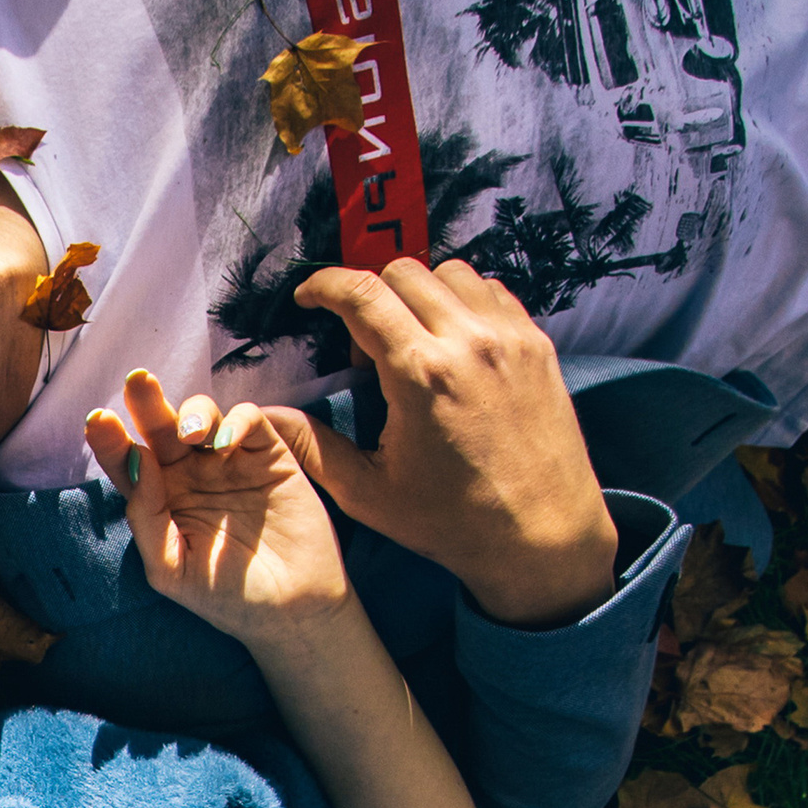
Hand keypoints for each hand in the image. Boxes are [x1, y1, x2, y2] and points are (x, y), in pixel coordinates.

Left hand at [89, 369, 352, 653]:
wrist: (290, 611)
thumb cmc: (225, 596)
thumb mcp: (171, 569)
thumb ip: (146, 519)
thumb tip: (138, 463)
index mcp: (160, 500)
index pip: (130, 463)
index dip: (112, 441)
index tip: (97, 421)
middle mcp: (191, 476)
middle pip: (161, 429)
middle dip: (147, 403)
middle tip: (137, 381)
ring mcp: (230, 463)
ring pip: (203, 416)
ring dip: (192, 413)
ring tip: (190, 433)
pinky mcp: (269, 456)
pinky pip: (249, 422)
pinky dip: (237, 421)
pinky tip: (227, 443)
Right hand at [264, 258, 617, 629]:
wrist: (541, 536)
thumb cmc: (451, 522)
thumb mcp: (367, 492)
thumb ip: (312, 446)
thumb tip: (266, 415)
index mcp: (420, 375)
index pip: (362, 293)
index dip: (324, 285)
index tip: (308, 298)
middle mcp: (468, 343)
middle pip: (402, 272)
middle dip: (369, 295)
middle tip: (364, 348)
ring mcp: (509, 338)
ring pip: (449, 272)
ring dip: (417, 294)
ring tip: (410, 342)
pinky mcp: (537, 344)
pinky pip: (491, 291)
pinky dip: (461, 301)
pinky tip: (451, 345)